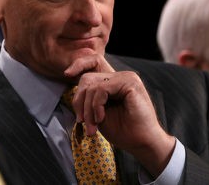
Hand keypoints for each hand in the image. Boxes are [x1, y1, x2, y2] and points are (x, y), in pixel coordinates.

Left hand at [64, 54, 175, 176]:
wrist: (142, 143)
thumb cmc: (123, 130)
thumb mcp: (98, 112)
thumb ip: (89, 98)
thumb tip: (72, 84)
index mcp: (114, 81)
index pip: (92, 64)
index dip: (79, 64)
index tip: (66, 74)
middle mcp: (121, 76)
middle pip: (87, 78)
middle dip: (79, 101)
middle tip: (82, 122)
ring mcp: (127, 77)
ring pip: (92, 86)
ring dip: (87, 109)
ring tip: (92, 126)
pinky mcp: (130, 82)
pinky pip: (101, 89)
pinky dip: (96, 106)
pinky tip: (101, 118)